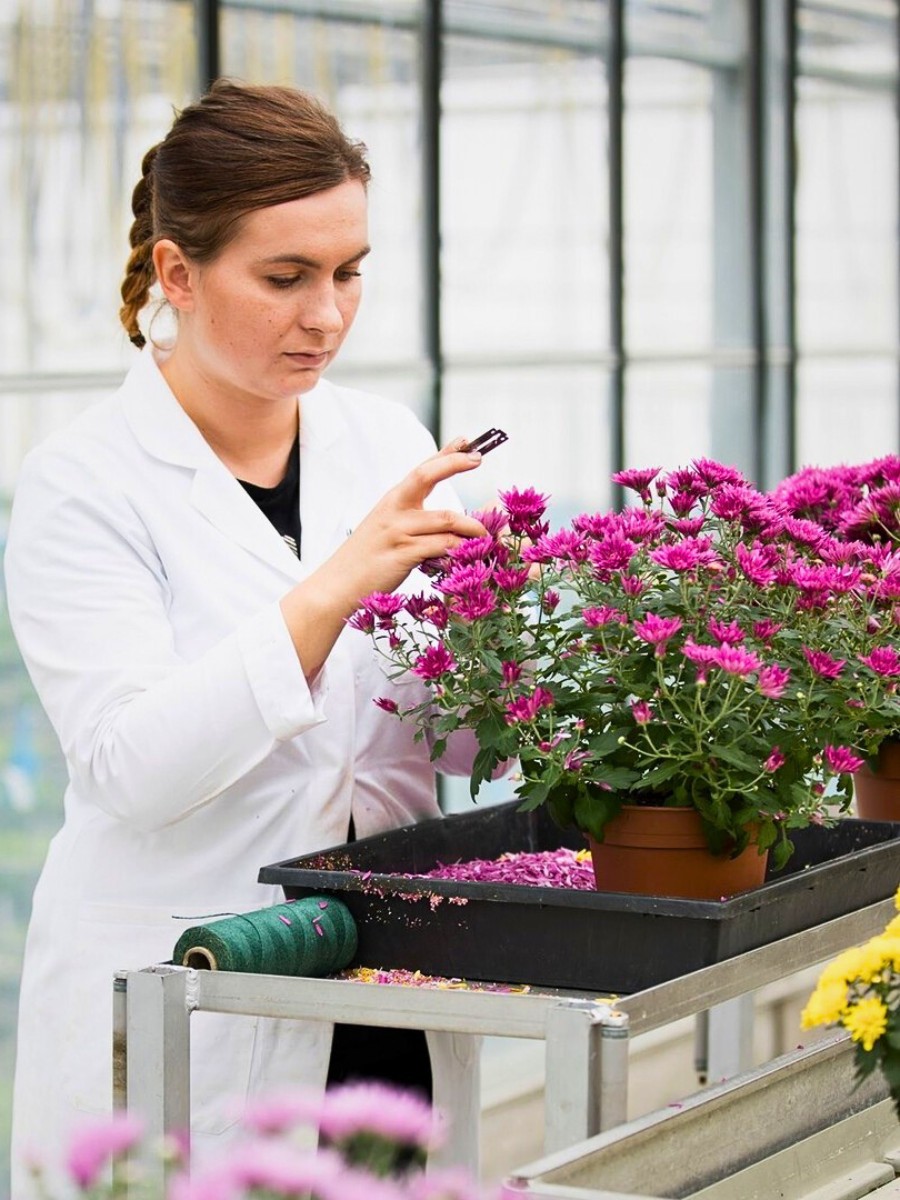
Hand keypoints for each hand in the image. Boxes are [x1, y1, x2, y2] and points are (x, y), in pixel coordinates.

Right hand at [280, 439, 485, 677]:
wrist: (337, 586)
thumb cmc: (364, 562)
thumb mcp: (386, 532)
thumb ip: (413, 522)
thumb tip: (448, 523)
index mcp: (391, 502)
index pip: (421, 469)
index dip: (445, 454)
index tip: (466, 441)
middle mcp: (393, 510)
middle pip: (427, 475)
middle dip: (455, 462)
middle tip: (478, 459)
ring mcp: (398, 531)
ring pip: (446, 519)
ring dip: (473, 527)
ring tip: (487, 536)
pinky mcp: (403, 554)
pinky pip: (443, 546)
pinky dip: (461, 549)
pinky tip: (470, 555)